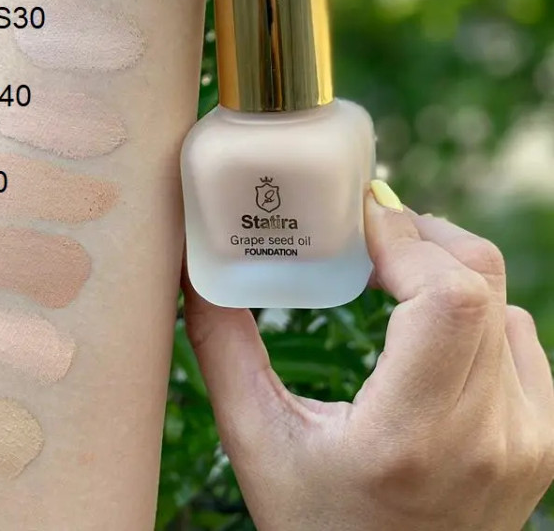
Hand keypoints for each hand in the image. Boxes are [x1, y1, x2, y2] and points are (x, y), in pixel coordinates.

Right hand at [183, 183, 553, 530]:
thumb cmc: (316, 528)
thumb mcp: (257, 443)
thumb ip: (222, 348)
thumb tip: (198, 270)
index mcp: (412, 435)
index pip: (448, 296)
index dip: (405, 238)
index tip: (358, 216)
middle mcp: (489, 434)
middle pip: (479, 281)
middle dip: (420, 237)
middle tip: (367, 232)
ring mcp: (528, 438)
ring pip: (502, 300)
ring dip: (445, 267)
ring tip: (390, 269)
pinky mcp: (542, 439)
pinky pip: (517, 335)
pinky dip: (473, 306)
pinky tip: (427, 320)